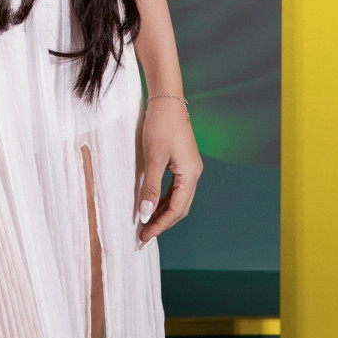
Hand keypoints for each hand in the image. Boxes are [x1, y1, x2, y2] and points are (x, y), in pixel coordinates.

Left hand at [137, 99, 201, 244]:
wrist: (167, 100)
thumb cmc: (160, 126)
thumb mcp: (153, 158)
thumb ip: (150, 187)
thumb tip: (146, 214)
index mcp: (190, 175)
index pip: (177, 209)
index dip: (161, 225)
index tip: (145, 236)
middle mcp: (194, 174)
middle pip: (180, 207)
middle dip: (163, 222)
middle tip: (144, 236)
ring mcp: (189, 168)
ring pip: (178, 199)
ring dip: (163, 212)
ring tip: (147, 224)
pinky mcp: (182, 162)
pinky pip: (175, 188)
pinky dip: (164, 199)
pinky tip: (152, 204)